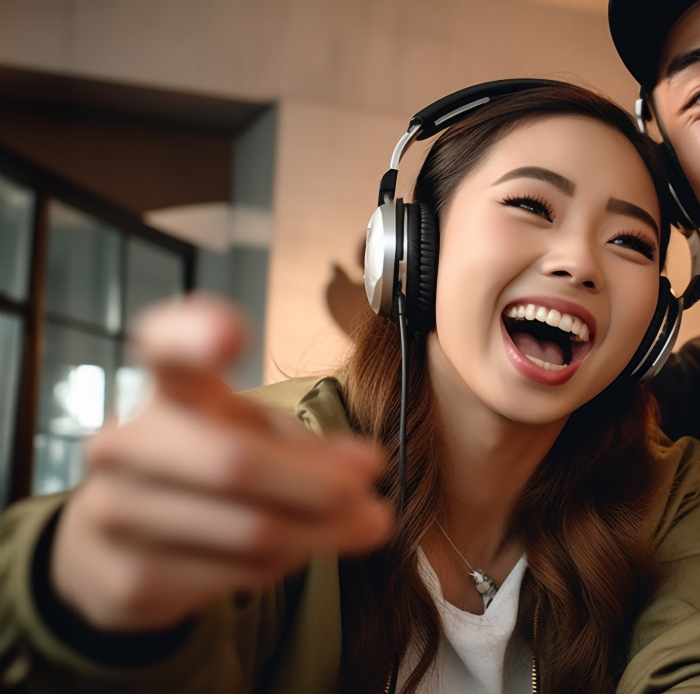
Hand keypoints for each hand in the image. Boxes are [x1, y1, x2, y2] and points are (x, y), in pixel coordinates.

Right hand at [50, 295, 393, 633]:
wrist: (116, 547)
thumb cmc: (205, 467)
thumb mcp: (256, 437)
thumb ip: (310, 445)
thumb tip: (366, 466)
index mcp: (167, 391)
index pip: (163, 348)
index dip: (191, 335)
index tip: (229, 332)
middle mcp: (126, 444)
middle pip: (232, 463)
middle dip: (316, 485)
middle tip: (372, 497)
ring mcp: (114, 513)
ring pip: (248, 529)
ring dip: (321, 533)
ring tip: (363, 526)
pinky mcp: (126, 579)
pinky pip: (237, 573)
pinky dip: (285, 564)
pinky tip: (300, 551)